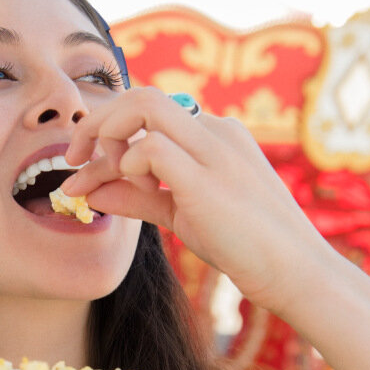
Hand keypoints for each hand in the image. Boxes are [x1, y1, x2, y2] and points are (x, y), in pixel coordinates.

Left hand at [62, 86, 339, 315]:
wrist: (297, 273)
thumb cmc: (245, 246)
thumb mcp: (180, 215)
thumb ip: (138, 198)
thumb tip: (91, 191)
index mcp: (214, 134)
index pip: (147, 113)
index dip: (106, 133)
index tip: (81, 167)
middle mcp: (215, 131)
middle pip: (140, 96)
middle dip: (96, 122)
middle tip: (72, 158)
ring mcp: (215, 150)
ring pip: (144, 106)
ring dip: (106, 135)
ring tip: (99, 176)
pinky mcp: (207, 179)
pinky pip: (151, 148)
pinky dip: (127, 165)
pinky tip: (132, 190)